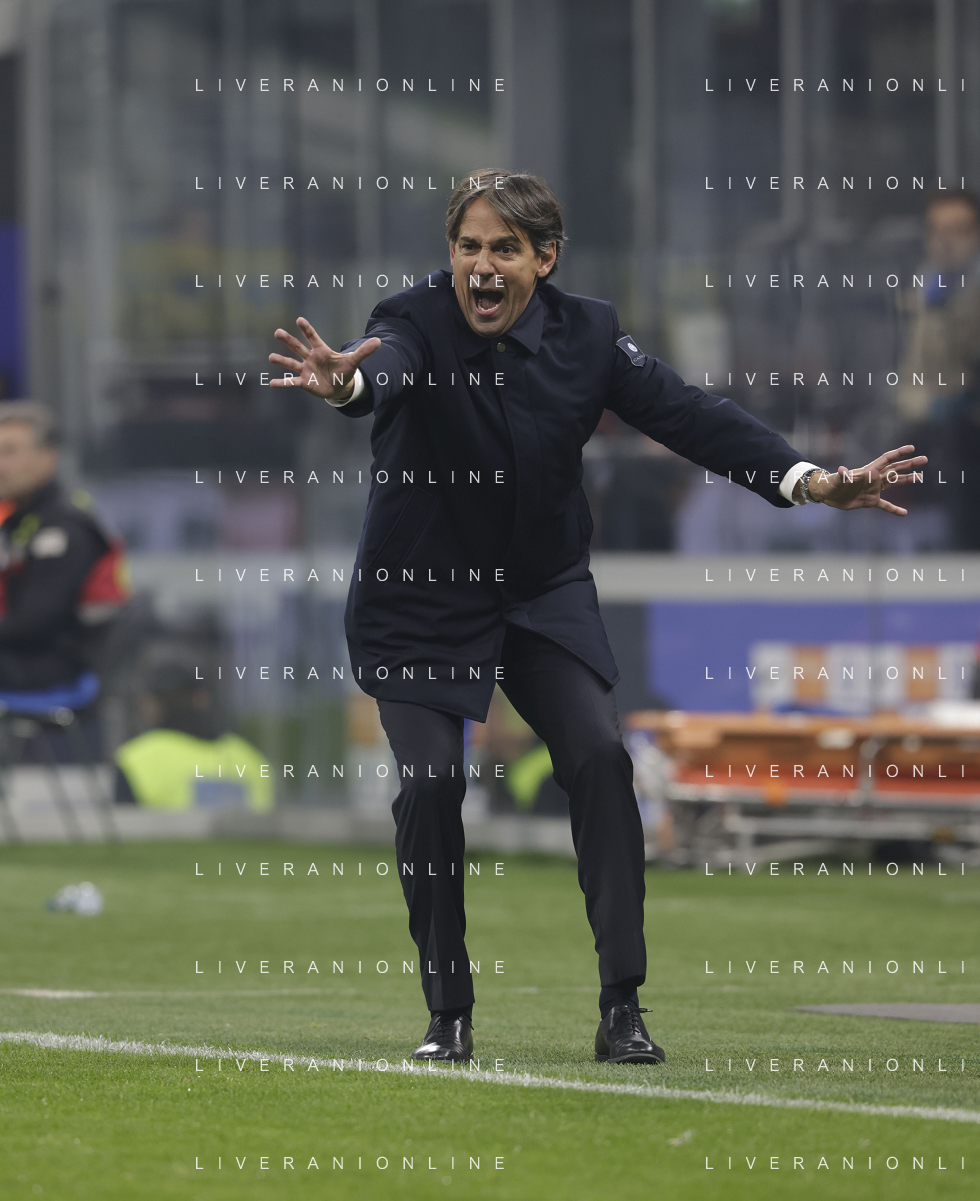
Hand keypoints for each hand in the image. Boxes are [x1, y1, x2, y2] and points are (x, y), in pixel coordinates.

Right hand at [268, 317, 379, 401]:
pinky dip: (282, 382)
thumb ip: (364, 351)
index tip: (299, 320)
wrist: (339, 386)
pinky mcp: (304, 382)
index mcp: (321, 350)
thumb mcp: (354, 361)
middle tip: (277, 332)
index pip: (313, 337)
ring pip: (291, 363)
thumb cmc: (344, 371)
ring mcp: (306, 369)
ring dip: (282, 360)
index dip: (307, 329)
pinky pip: (291, 382)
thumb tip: (379, 341)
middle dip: (288, 340)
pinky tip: (272, 383)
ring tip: (271, 357)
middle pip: (298, 347)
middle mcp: (311, 358)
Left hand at [802, 445, 927, 515]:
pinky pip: (885, 505)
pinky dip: (894, 509)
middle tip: (924, 459)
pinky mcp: (870, 501)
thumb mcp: (838, 479)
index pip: (887, 459)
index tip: (912, 448)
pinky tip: (904, 513)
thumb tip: (842, 470)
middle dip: (909, 464)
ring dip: (907, 480)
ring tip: (921, 477)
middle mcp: (874, 479)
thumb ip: (843, 475)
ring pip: (894, 483)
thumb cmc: (832, 484)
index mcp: (869, 471)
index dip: (899, 453)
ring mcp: (874, 489)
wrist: (828, 496)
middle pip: (895, 469)